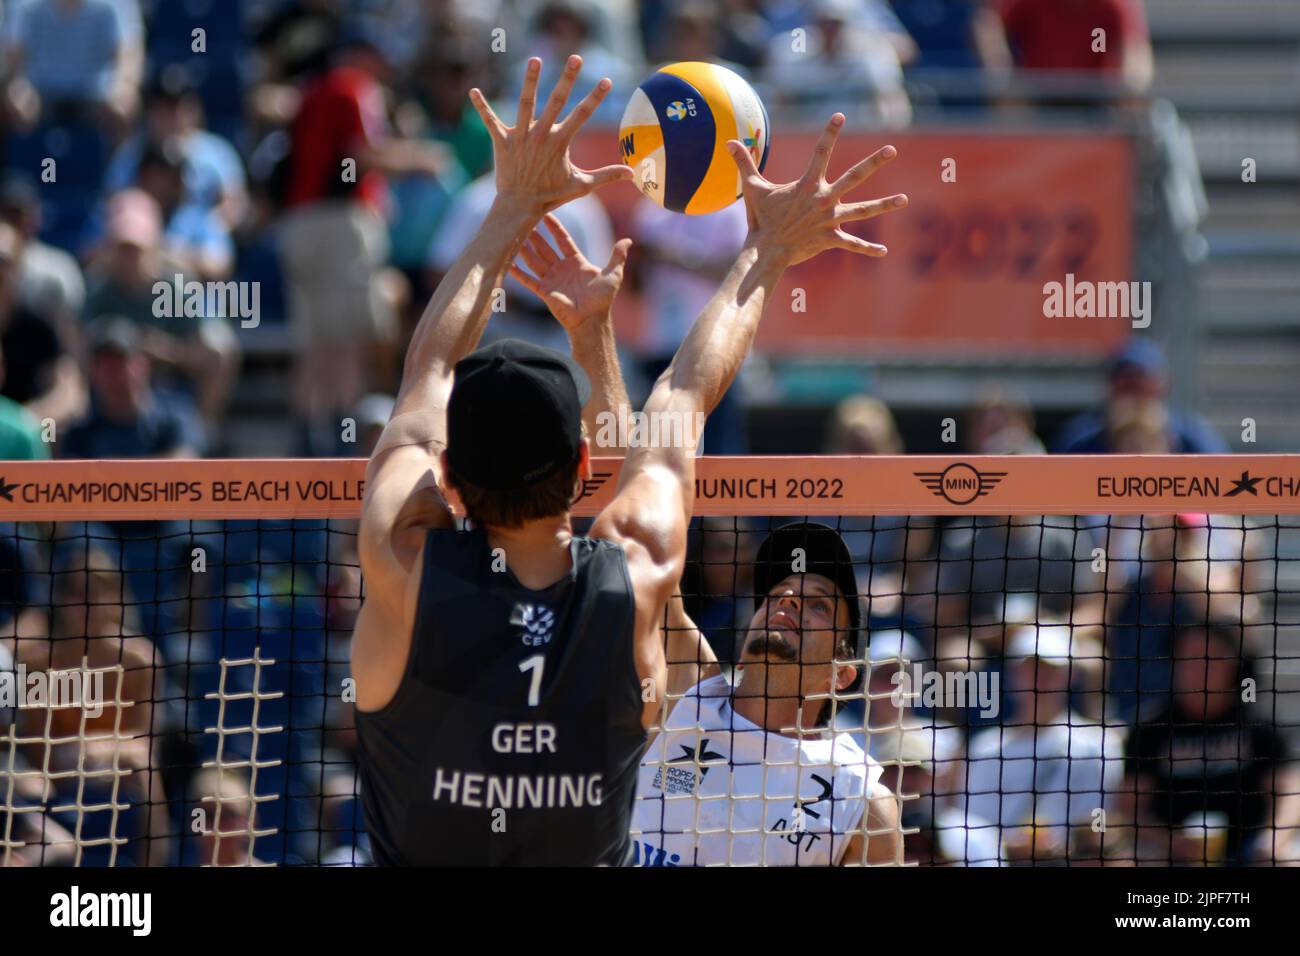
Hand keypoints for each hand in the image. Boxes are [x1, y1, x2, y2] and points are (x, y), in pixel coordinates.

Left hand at [469, 55, 632, 217]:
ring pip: (525, 103)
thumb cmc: (551, 196)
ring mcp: (521, 136)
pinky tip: (472, 91)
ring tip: (535, 59)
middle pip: (557, 101)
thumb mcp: (581, 186)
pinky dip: (481, 107)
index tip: (605, 80)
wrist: (520, 207)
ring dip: (530, 81)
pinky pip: (489, 121)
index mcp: (560, 143)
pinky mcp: (502, 141)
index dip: (595, 98)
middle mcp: (541, 135)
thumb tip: (632, 174)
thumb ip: (606, 176)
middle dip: (567, 78)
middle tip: (575, 57)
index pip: (582, 115)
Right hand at [509, 213, 630, 333]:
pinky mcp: (544, 291)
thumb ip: (617, 256)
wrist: (592, 320)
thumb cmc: (603, 299)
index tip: (546, 213)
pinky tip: (508, 262)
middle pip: (545, 248)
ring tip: (513, 235)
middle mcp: (562, 268)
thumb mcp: (613, 274)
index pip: (563, 240)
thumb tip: (628, 240)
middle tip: (524, 220)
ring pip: (535, 260)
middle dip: (535, 235)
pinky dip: (518, 272)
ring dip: (525, 249)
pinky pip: (528, 280)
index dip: (555, 227)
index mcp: (576, 262)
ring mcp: (552, 279)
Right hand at [727, 114, 907, 266]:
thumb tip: (730, 142)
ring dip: (885, 205)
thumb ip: (745, 165)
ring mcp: (830, 219)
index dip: (829, 133)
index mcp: (808, 185)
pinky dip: (867, 249)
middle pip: (854, 176)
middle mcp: (824, 199)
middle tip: (892, 149)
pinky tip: (883, 252)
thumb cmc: (761, 220)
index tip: (840, 116)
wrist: (766, 250)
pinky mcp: (831, 238)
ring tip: (905, 200)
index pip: (821, 152)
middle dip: (874, 162)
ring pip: (863, 210)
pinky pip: (852, 244)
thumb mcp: (753, 190)